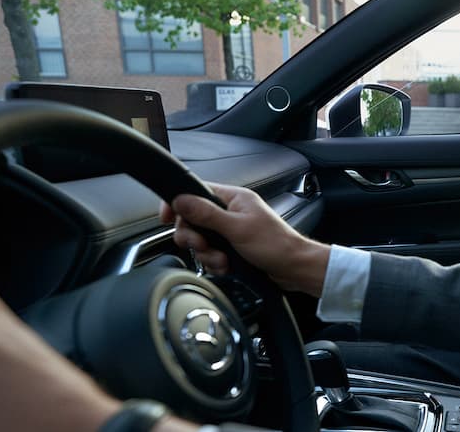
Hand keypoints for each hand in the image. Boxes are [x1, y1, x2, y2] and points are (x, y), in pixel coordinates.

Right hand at [160, 182, 329, 296]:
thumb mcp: (236, 228)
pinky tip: (226, 267)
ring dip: (207, 254)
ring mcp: (230, 231)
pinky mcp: (231, 248)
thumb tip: (180, 200)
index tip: (165, 218)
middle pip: (192, 220)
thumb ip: (206, 214)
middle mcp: (229, 212)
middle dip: (194, 237)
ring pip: (200, 240)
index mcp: (233, 198)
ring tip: (222, 260)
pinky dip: (214, 263)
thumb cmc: (275, 244)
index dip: (178, 204)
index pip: (195, 192)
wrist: (293, 268)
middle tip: (204, 246)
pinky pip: (210, 254)